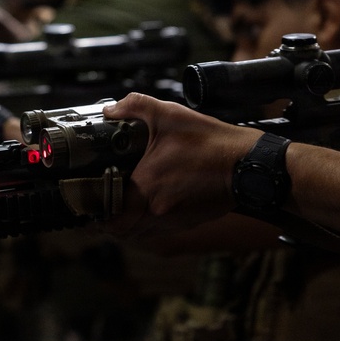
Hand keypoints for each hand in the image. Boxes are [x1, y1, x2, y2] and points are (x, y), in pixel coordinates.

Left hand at [77, 93, 259, 237]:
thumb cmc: (211, 142)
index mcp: (147, 188)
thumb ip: (134, 107)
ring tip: (121, 206)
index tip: (89, 205)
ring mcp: (175, 220)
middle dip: (109, 221)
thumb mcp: (169, 114)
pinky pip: (160, 230)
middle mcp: (158, 210)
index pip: (111, 218)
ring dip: (128, 224)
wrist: (249, 164)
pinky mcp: (189, 221)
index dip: (96, 215)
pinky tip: (147, 204)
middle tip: (102, 205)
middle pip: (123, 231)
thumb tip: (110, 109)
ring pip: (141, 233)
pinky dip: (149, 222)